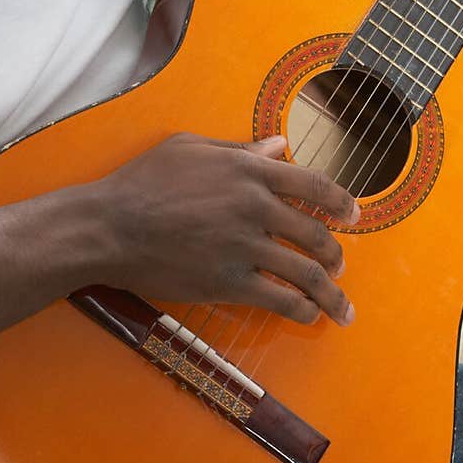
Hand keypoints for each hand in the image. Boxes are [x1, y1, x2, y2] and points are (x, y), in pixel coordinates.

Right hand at [88, 131, 358, 324]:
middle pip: (316, 234)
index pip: (314, 185)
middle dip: (337, 255)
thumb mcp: (191, 148)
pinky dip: (302, 311)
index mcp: (249, 170)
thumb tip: (279, 146)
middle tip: (340, 267)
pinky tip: (309, 316)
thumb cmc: (142, 181)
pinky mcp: (229, 282)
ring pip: (306, 272)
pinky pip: (280, 299)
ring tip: (341, 308)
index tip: (354, 216)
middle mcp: (255, 206)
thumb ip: (241, 149)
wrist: (108, 226)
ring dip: (332, 293)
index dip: (341, 202)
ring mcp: (244, 245)